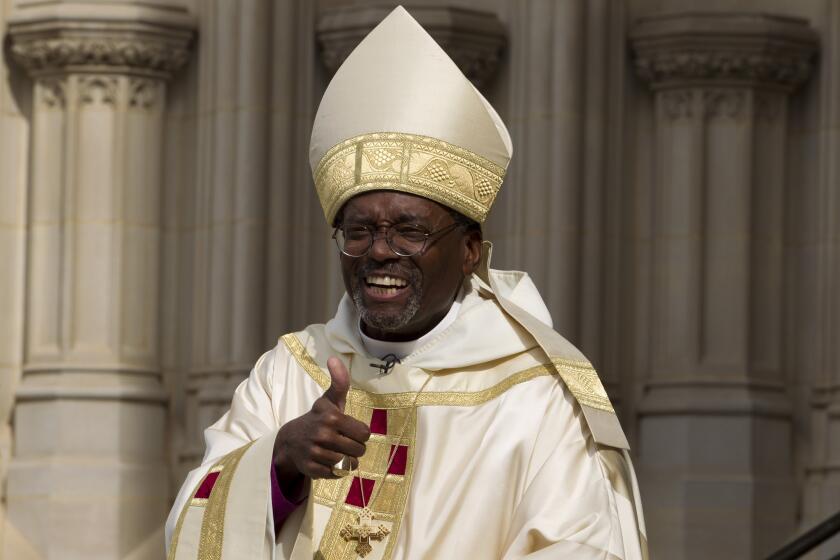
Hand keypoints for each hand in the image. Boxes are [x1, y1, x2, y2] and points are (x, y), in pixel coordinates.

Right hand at [273, 357, 370, 482]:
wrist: (290, 440)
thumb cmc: (318, 418)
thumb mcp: (329, 399)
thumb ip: (339, 381)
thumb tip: (334, 357)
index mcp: (331, 418)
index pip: (364, 434)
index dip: (360, 433)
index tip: (350, 430)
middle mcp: (323, 436)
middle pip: (359, 450)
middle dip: (355, 448)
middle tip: (344, 442)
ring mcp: (316, 454)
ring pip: (349, 464)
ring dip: (346, 460)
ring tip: (336, 451)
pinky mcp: (311, 469)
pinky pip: (336, 474)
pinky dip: (335, 470)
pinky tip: (327, 460)